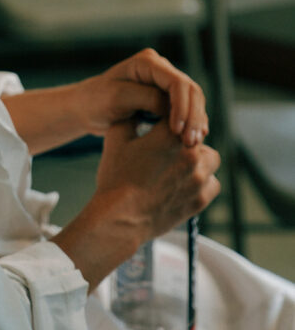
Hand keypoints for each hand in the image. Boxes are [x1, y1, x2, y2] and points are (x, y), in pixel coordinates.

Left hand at [73, 48, 207, 147]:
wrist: (88, 107)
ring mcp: (165, 81)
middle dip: (193, 116)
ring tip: (193, 144)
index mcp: (147, 62)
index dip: (182, 106)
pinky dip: (192, 123)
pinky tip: (193, 140)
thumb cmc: (97, 101)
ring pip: (193, 99)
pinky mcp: (167, 96)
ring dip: (196, 121)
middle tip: (191, 142)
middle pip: (190, 89)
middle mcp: (160, 68)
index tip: (177, 131)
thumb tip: (171, 107)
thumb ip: (146, 98)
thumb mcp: (117, 98)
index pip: (176, 82)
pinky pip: (188, 107)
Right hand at [95, 117, 220, 240]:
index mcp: (170, 134)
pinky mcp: (200, 201)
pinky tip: (187, 183)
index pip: (179, 113)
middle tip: (170, 147)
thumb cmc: (116, 178)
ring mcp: (198, 179)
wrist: (119, 219)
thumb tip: (140, 110)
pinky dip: (204, 182)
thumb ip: (132, 118)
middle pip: (198, 136)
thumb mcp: (116, 137)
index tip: (164, 121)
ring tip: (181, 165)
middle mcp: (190, 154)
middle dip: (186, 138)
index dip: (171, 116)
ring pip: (211, 160)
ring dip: (200, 159)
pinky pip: (213, 184)